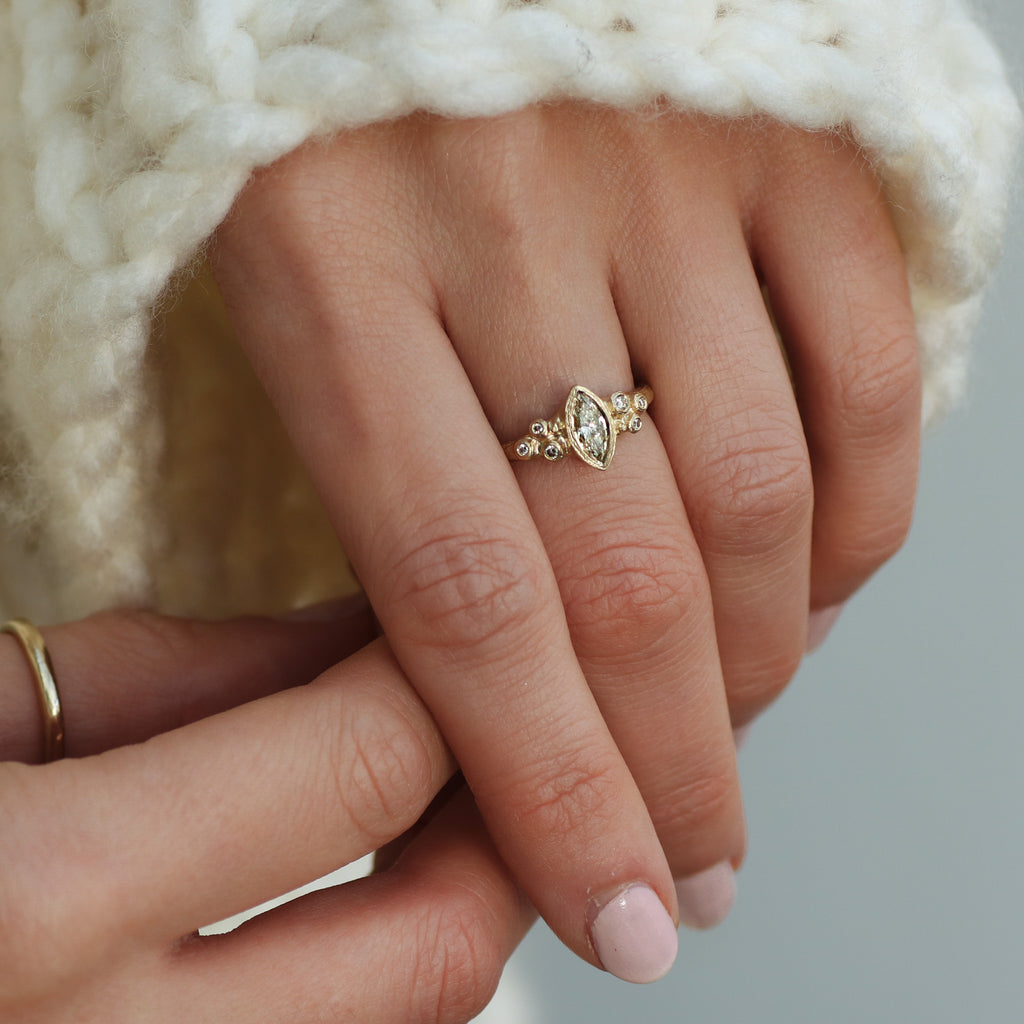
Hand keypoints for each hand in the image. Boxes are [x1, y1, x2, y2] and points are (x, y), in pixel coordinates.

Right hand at [0, 607, 531, 1021]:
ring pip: (411, 1020)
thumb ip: (196, 675)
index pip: (368, 763)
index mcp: (49, 896)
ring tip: (450, 798)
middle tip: (503, 722)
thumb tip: (363, 638)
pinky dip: (386, 967)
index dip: (454, 677)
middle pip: (435, 943)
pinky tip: (365, 890)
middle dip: (506, 819)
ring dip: (459, 900)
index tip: (470, 630)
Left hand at [212, 103, 920, 979]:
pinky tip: (823, 590)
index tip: (609, 911)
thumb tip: (505, 710)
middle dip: (674, 764)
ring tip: (737, 731)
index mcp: (327, 270)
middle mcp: (504, 215)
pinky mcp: (772, 139)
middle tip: (689, 866)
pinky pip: (864, 373)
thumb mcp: (275, 320)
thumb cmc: (317, 157)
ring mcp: (659, 168)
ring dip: (766, 659)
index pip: (466, 606)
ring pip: (759, 494)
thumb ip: (378, 504)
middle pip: (627, 579)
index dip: (553, 790)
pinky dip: (863, 520)